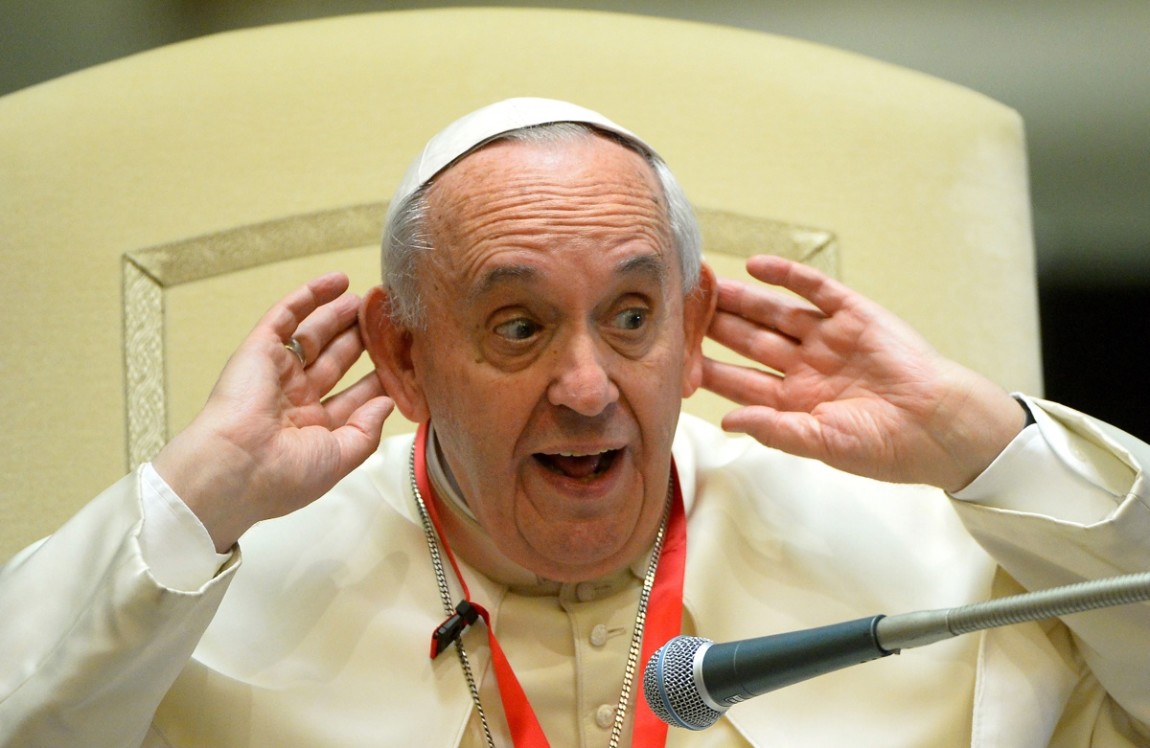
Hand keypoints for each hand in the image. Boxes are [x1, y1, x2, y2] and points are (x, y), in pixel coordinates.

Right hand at [153, 273, 393, 550]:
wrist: (235, 468)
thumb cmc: (283, 475)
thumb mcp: (339, 458)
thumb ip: (366, 430)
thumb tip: (386, 402)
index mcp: (311, 430)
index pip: (351, 398)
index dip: (376, 380)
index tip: (404, 363)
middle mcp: (293, 400)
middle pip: (335, 362)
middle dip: (360, 342)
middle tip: (386, 323)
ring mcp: (276, 373)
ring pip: (314, 336)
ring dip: (339, 316)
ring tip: (367, 300)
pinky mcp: (259, 350)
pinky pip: (286, 316)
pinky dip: (309, 296)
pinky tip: (335, 282)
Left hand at [702, 256, 1025, 492]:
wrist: (941, 426)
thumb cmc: (886, 445)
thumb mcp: (823, 445)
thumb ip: (775, 430)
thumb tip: (727, 422)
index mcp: (793, 400)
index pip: (738, 381)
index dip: (706, 368)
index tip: (671, 357)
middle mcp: (804, 365)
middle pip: (748, 340)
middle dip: (713, 325)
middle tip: (677, 307)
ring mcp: (827, 337)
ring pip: (772, 312)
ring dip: (740, 298)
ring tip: (705, 281)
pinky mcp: (853, 314)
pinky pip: (813, 289)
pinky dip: (786, 276)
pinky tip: (755, 266)